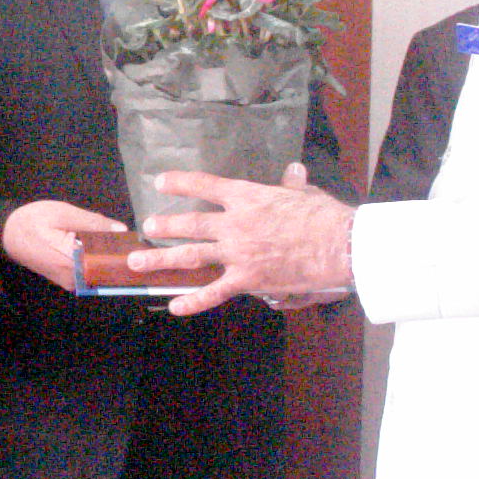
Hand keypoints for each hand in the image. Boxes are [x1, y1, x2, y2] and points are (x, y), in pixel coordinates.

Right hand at [0, 199, 123, 291]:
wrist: (7, 234)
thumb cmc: (32, 221)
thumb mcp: (63, 213)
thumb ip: (93, 222)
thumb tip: (121, 230)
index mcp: (71, 262)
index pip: (109, 264)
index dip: (126, 255)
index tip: (140, 244)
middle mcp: (73, 279)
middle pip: (108, 271)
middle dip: (122, 256)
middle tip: (133, 239)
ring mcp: (71, 283)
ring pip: (102, 273)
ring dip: (113, 259)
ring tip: (122, 241)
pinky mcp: (70, 281)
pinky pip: (93, 273)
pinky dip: (102, 262)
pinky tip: (108, 247)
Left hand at [135, 164, 355, 314]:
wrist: (340, 245)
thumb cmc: (325, 216)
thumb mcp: (304, 194)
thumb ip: (291, 185)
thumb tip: (293, 171)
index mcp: (247, 197)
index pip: (205, 185)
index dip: (181, 183)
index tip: (161, 182)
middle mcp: (235, 224)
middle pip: (190, 224)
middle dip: (165, 227)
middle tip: (146, 228)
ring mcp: (238, 253)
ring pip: (191, 256)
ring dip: (162, 259)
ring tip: (138, 262)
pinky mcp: (248, 279)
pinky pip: (215, 292)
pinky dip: (194, 301)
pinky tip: (175, 306)